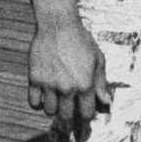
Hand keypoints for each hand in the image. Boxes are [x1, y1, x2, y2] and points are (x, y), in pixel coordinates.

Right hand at [26, 16, 111, 141]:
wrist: (58, 25)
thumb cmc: (81, 41)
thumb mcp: (98, 59)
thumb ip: (101, 83)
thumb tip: (107, 103)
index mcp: (85, 84)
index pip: (86, 114)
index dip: (85, 116)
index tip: (83, 113)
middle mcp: (67, 88)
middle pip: (66, 116)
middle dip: (69, 115)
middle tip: (69, 108)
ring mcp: (50, 84)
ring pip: (49, 111)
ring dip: (54, 108)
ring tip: (57, 99)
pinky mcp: (35, 78)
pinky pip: (33, 102)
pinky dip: (38, 103)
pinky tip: (44, 95)